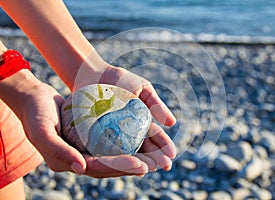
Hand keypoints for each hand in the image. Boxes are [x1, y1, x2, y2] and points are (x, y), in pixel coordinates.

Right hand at [19, 80, 148, 176]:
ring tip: (157, 155)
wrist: (34, 100)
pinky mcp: (91, 138)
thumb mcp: (42, 132)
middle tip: (157, 164)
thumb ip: (59, 152)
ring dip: (136, 155)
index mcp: (69, 163)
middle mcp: (80, 159)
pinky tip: (143, 138)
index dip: (120, 167)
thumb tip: (82, 169)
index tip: (141, 166)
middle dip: (135, 165)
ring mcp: (86, 149)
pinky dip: (128, 141)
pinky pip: (113, 141)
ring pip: (116, 154)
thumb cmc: (35, 115)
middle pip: (112, 165)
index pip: (99, 168)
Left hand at [81, 65, 176, 174]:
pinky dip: (116, 159)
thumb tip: (172, 124)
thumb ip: (155, 104)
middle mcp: (130, 130)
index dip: (165, 146)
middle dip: (156, 158)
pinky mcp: (98, 135)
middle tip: (165, 167)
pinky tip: (122, 166)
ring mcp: (114, 134)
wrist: (92, 74)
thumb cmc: (120, 79)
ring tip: (147, 170)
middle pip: (145, 148)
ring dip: (139, 162)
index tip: (172, 155)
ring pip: (129, 152)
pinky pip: (108, 149)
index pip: (156, 137)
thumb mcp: (142, 89)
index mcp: (143, 120)